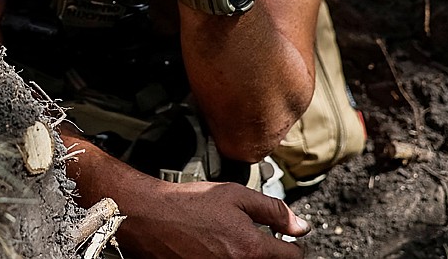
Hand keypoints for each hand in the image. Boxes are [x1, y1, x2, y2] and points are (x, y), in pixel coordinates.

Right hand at [118, 179, 309, 257]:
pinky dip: (228, 258)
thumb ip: (273, 210)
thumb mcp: (235, 195)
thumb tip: (299, 226)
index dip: (291, 243)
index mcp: (251, 249)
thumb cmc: (186, 204)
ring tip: (231, 241)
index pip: (292, 256)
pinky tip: (217, 248)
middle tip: (255, 237)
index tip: (283, 237)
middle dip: (269, 252)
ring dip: (248, 256)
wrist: (148, 217)